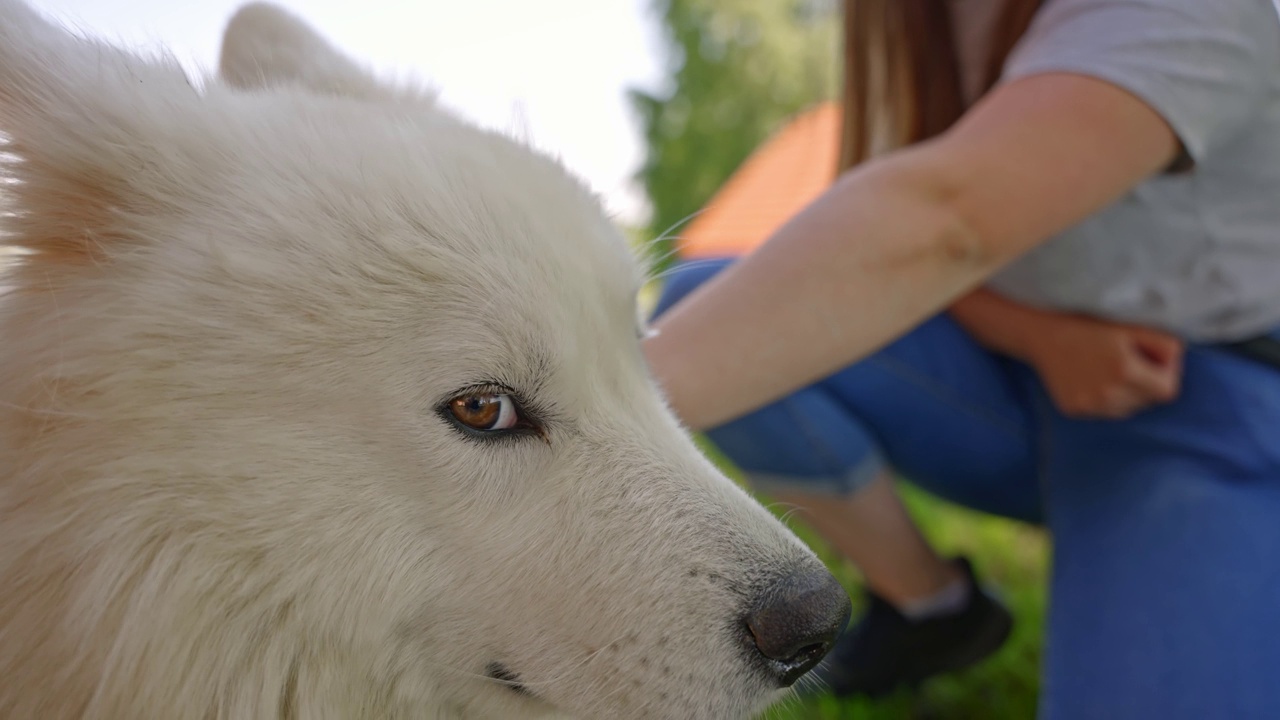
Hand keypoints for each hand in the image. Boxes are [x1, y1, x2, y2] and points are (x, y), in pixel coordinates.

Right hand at [1023, 315, 1183, 418]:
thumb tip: (1176, 364)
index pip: (1168, 391)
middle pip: (1147, 401)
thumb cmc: (1088, 325)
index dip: (1166, 374)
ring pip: (1127, 409)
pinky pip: (1104, 412)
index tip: (1153, 360)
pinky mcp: (1074, 410)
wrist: (1041, 334)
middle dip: (1146, 384)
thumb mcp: (1130, 327)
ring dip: (1126, 394)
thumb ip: (1164, 344)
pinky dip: (1106, 399)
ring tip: (1109, 371)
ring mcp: (1089, 405)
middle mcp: (1107, 394)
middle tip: (1129, 361)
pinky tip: (1092, 379)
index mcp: (1124, 370)